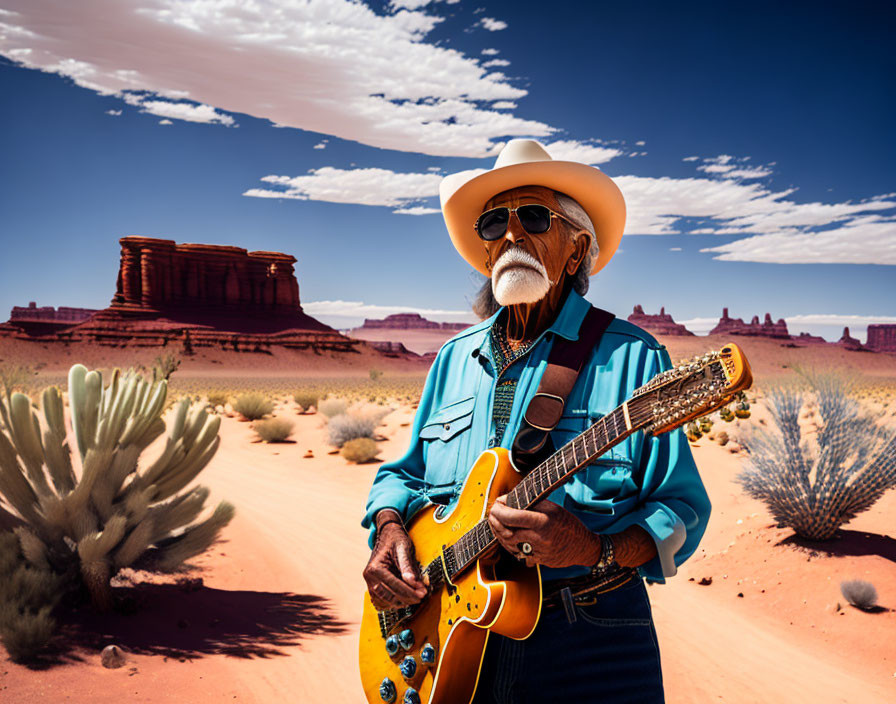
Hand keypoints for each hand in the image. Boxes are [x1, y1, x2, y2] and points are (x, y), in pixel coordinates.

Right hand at [363, 517, 427, 609]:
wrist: (388, 534)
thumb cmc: (396, 539)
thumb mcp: (404, 548)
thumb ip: (407, 566)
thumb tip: (413, 583)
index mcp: (375, 568)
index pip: (394, 585)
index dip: (410, 592)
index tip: (422, 594)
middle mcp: (369, 577)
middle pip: (390, 596)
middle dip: (408, 598)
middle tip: (422, 595)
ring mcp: (369, 583)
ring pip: (386, 601)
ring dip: (401, 602)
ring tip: (415, 596)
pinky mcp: (373, 586)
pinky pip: (382, 601)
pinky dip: (394, 601)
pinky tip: (405, 597)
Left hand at [487, 495, 601, 567]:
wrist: (583, 547)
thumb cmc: (568, 524)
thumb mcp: (553, 508)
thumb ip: (532, 504)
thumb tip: (509, 500)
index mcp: (543, 520)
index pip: (512, 516)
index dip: (499, 510)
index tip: (497, 504)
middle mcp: (539, 537)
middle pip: (507, 530)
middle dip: (494, 521)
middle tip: (492, 514)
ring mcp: (538, 551)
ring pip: (509, 544)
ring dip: (499, 533)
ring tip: (498, 524)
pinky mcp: (537, 560)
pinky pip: (518, 553)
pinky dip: (510, 545)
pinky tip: (509, 537)